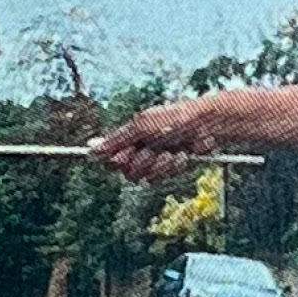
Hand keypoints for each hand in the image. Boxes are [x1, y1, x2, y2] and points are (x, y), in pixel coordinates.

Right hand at [91, 95, 230, 184]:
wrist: (205, 125)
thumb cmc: (174, 119)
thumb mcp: (142, 125)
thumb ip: (117, 139)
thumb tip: (92, 148)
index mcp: (130, 137)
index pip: (111, 158)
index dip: (116, 160)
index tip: (124, 154)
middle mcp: (140, 150)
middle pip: (127, 172)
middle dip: (140, 162)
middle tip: (150, 150)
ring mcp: (156, 161)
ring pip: (145, 178)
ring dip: (159, 164)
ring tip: (170, 151)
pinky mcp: (171, 170)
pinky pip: (163, 178)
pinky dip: (172, 166)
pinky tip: (181, 154)